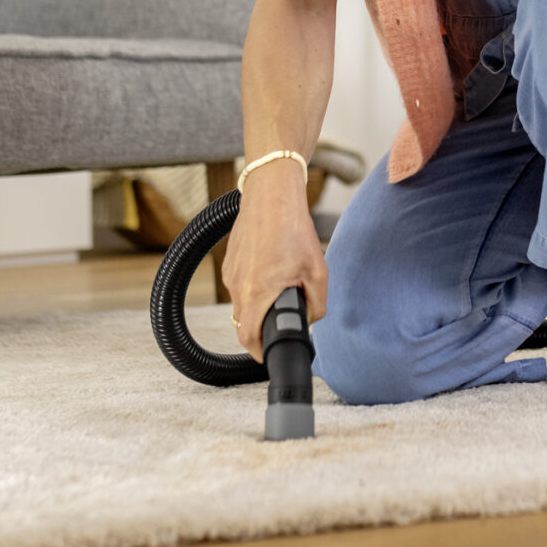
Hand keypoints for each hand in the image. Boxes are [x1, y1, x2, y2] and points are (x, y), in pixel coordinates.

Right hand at [224, 165, 326, 359]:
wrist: (271, 193)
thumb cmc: (292, 228)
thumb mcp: (317, 271)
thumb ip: (317, 304)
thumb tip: (312, 319)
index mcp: (256, 293)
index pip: (248, 339)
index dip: (258, 352)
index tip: (269, 353)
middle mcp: (237, 286)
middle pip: (244, 323)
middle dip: (262, 326)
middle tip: (284, 318)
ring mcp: (230, 272)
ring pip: (242, 302)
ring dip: (259, 304)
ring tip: (282, 285)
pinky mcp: (229, 260)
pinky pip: (240, 284)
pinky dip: (254, 285)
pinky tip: (272, 268)